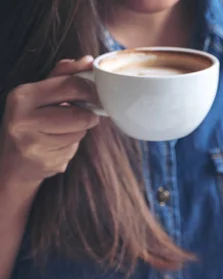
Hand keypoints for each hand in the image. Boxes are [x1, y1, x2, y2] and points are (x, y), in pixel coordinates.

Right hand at [0, 56, 99, 185]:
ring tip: (64, 129)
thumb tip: (88, 60)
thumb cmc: (31, 120)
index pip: (71, 85)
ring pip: (80, 131)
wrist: (13, 160)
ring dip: (81, 130)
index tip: (96, 94)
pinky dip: (73, 144)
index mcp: (23, 96)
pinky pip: (75, 147)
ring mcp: (34, 143)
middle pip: (80, 113)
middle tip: (88, 112)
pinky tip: (58, 144)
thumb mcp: (40, 93)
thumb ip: (64, 75)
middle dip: (89, 113)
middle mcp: (24, 119)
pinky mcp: (47, 161)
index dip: (91, 90)